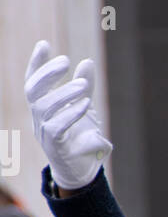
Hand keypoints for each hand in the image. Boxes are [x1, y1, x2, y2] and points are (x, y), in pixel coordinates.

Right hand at [25, 41, 112, 190]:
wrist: (83, 172)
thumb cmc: (80, 138)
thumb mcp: (83, 108)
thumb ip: (84, 87)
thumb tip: (86, 62)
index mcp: (41, 108)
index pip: (32, 83)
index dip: (35, 64)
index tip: (44, 44)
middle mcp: (38, 119)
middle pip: (32, 91)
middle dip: (46, 73)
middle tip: (65, 60)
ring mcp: (44, 134)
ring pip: (44, 108)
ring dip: (64, 93)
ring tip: (83, 86)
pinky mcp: (55, 147)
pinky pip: (56, 127)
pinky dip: (70, 113)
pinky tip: (85, 104)